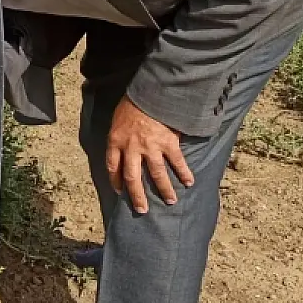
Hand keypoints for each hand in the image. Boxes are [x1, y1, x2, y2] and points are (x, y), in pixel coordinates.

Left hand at [106, 96, 194, 213]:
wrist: (150, 92)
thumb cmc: (132, 103)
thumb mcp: (117, 120)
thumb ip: (120, 136)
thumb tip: (123, 149)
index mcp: (116, 141)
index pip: (113, 167)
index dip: (116, 181)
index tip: (120, 191)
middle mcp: (132, 148)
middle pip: (133, 178)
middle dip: (137, 196)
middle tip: (142, 210)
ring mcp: (151, 147)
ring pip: (156, 174)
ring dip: (164, 189)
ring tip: (170, 201)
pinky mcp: (168, 143)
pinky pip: (177, 162)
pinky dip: (184, 173)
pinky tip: (189, 182)